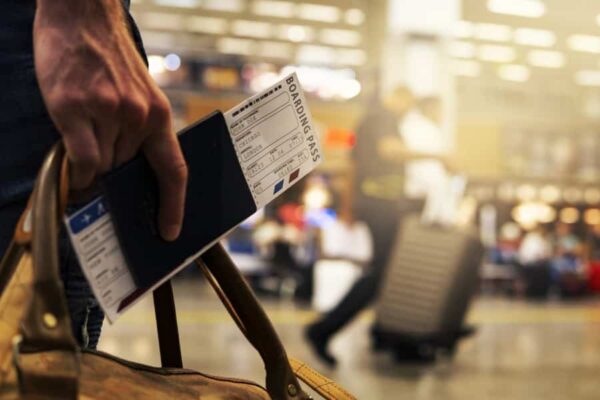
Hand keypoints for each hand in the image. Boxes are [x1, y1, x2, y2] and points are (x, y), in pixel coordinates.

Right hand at [34, 0, 186, 240]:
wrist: (82, 16)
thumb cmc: (110, 60)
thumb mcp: (139, 95)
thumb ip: (138, 132)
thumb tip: (126, 174)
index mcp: (159, 115)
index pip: (174, 170)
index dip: (173, 205)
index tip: (170, 230)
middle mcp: (137, 117)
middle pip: (126, 172)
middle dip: (115, 180)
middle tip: (105, 185)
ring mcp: (106, 112)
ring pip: (102, 167)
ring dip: (93, 171)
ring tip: (84, 154)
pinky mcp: (74, 108)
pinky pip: (81, 158)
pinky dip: (77, 170)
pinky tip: (74, 168)